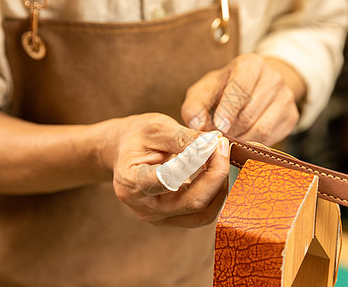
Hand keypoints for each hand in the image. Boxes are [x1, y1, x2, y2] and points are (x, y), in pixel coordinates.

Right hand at [99, 113, 229, 226]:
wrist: (123, 152)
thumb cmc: (137, 137)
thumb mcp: (156, 128)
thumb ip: (183, 137)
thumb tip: (213, 144)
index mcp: (133, 182)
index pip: (171, 180)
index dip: (199, 162)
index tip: (215, 141)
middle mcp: (146, 208)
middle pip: (194, 202)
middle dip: (217, 174)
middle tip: (224, 147)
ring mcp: (160, 218)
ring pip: (203, 213)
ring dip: (220, 186)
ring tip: (221, 158)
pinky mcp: (173, 219)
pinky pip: (202, 213)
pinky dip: (215, 193)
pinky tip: (216, 171)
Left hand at [181, 53, 302, 145]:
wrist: (252, 88)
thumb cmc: (223, 90)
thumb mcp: (204, 91)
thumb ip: (194, 106)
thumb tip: (196, 125)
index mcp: (250, 64)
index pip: (241, 89)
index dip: (228, 110)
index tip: (218, 126)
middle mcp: (273, 78)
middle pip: (250, 113)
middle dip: (230, 130)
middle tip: (217, 138)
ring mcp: (286, 97)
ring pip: (262, 128)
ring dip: (241, 139)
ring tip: (228, 140)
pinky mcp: (291, 116)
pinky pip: (271, 138)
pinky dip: (253, 144)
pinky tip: (243, 139)